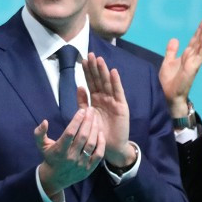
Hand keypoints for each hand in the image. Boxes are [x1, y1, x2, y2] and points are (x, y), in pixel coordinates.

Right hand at [35, 98, 105, 199]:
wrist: (55, 178)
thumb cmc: (49, 157)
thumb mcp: (41, 145)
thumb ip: (39, 133)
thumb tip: (44, 121)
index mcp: (59, 150)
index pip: (69, 133)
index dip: (76, 121)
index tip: (81, 110)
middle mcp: (71, 157)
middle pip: (82, 136)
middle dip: (88, 121)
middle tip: (91, 110)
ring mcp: (81, 163)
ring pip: (91, 144)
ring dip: (95, 130)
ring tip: (95, 119)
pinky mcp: (89, 168)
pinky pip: (98, 155)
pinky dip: (101, 143)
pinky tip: (100, 133)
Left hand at [81, 53, 134, 168]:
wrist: (109, 146)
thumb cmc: (98, 131)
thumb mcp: (87, 115)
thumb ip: (82, 102)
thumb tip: (79, 86)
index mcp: (96, 100)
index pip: (91, 82)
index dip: (87, 72)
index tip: (83, 60)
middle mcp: (105, 98)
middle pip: (99, 80)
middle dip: (95, 67)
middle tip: (90, 54)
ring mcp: (114, 101)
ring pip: (107, 83)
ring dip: (104, 71)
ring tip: (99, 59)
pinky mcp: (122, 107)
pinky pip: (118, 92)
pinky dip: (116, 82)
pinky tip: (113, 72)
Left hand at [159, 14, 201, 116]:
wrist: (168, 95)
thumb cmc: (169, 81)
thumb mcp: (168, 62)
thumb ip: (171, 51)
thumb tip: (175, 39)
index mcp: (186, 55)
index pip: (194, 40)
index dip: (198, 30)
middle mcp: (192, 57)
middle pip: (199, 39)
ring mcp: (194, 62)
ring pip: (201, 44)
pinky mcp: (194, 67)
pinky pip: (200, 54)